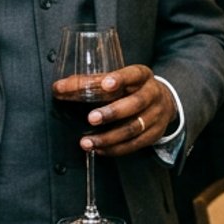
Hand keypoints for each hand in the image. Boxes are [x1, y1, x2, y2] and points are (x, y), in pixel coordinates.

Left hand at [54, 65, 171, 155]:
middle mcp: (152, 94)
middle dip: (112, 112)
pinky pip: (134, 144)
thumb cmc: (132, 88)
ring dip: (108, 137)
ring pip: (133, 128)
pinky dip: (115, 148)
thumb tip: (59, 88)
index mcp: (142, 76)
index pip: (133, 74)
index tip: (105, 84)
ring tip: (86, 142)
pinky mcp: (154, 134)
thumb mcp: (119, 80)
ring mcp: (156, 115)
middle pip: (135, 103)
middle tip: (91, 118)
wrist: (164, 102)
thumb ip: (93, 83)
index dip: (120, 79)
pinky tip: (98, 149)